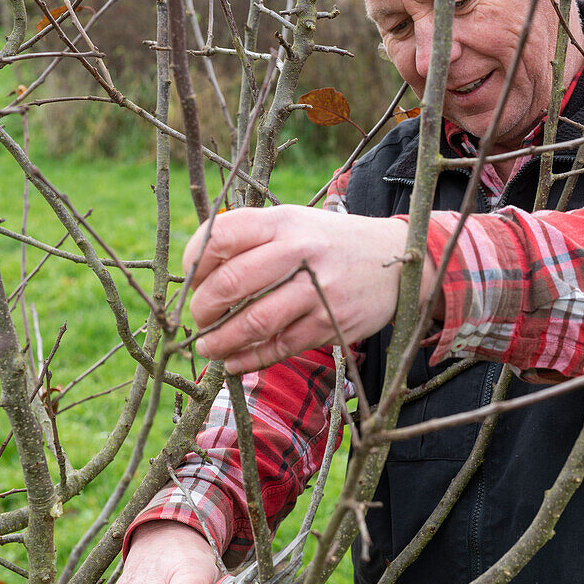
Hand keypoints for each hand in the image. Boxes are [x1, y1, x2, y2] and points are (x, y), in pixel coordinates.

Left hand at [184, 205, 437, 372]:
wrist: (394, 259)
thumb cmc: (328, 244)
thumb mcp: (293, 224)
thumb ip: (250, 240)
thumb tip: (196, 275)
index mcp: (283, 221)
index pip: (221, 236)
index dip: (194, 262)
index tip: (190, 281)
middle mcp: (300, 252)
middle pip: (231, 282)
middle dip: (202, 308)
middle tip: (197, 320)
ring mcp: (318, 290)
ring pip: (254, 322)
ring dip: (220, 340)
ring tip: (207, 347)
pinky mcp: (331, 324)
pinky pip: (280, 347)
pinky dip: (249, 358)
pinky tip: (234, 361)